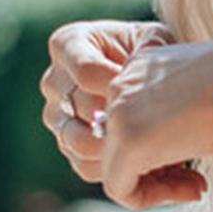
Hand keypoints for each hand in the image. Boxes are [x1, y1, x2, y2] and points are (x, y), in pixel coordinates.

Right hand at [39, 18, 177, 194]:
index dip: (121, 86)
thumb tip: (140, 70)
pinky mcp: (69, 147)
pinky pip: (86, 167)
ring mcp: (57, 117)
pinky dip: (119, 172)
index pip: (86, 72)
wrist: (149, 77)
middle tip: (158, 127)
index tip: (151, 92)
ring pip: (80, 144)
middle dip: (123, 120)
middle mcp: (54, 81)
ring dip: (120, 150)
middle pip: (82, 110)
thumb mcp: (156, 40)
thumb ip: (150, 47)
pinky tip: (153, 166)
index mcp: (68, 44)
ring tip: (156, 147)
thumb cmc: (153, 52)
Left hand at [97, 35, 212, 209]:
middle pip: (118, 146)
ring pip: (116, 169)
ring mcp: (118, 115)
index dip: (159, 147)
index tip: (191, 159)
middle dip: (157, 170)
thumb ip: (176, 112)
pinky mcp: (128, 143)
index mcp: (139, 68)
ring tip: (195, 188)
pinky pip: (120, 188)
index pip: (129, 121)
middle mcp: (120, 86)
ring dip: (157, 187)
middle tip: (194, 180)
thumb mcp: (202, 91)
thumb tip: (171, 143)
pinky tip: (190, 190)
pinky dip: (152, 199)